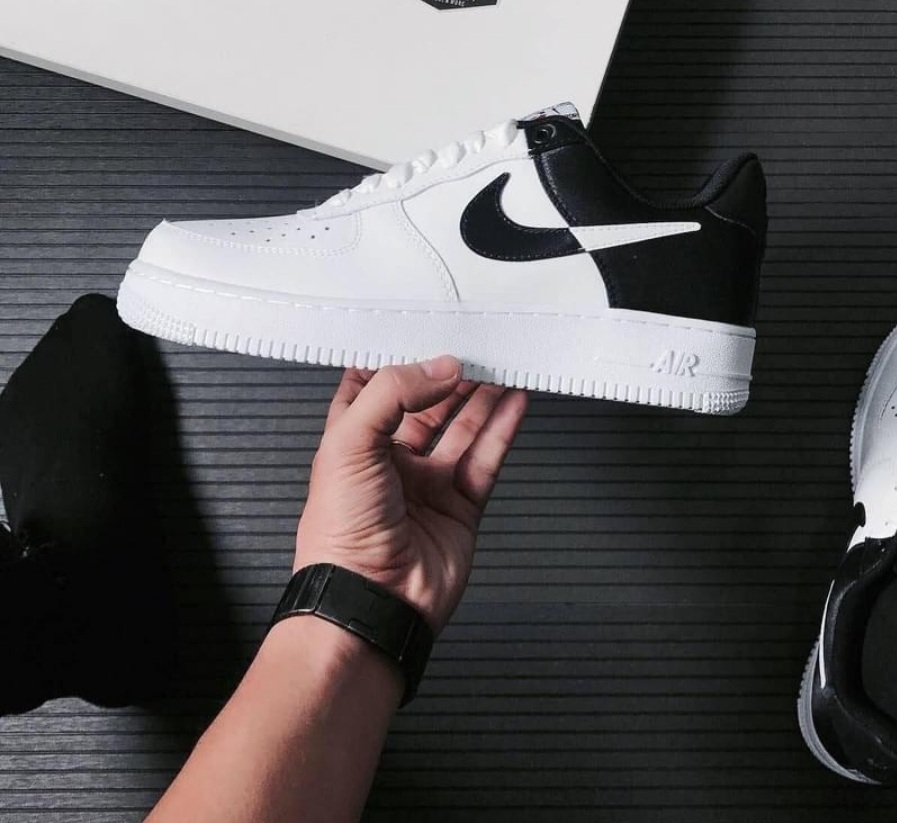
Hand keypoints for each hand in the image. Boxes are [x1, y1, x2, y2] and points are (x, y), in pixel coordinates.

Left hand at [294, 356, 527, 632]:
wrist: (372, 601)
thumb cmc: (340, 536)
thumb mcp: (348, 444)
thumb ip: (393, 394)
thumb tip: (439, 368)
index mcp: (352, 442)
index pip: (374, 389)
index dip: (398, 362)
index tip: (424, 335)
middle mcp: (390, 461)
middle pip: (427, 405)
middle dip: (450, 377)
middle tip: (477, 350)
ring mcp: (427, 484)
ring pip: (462, 428)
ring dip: (483, 397)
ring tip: (503, 367)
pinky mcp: (460, 505)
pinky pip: (486, 458)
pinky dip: (503, 428)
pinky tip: (515, 403)